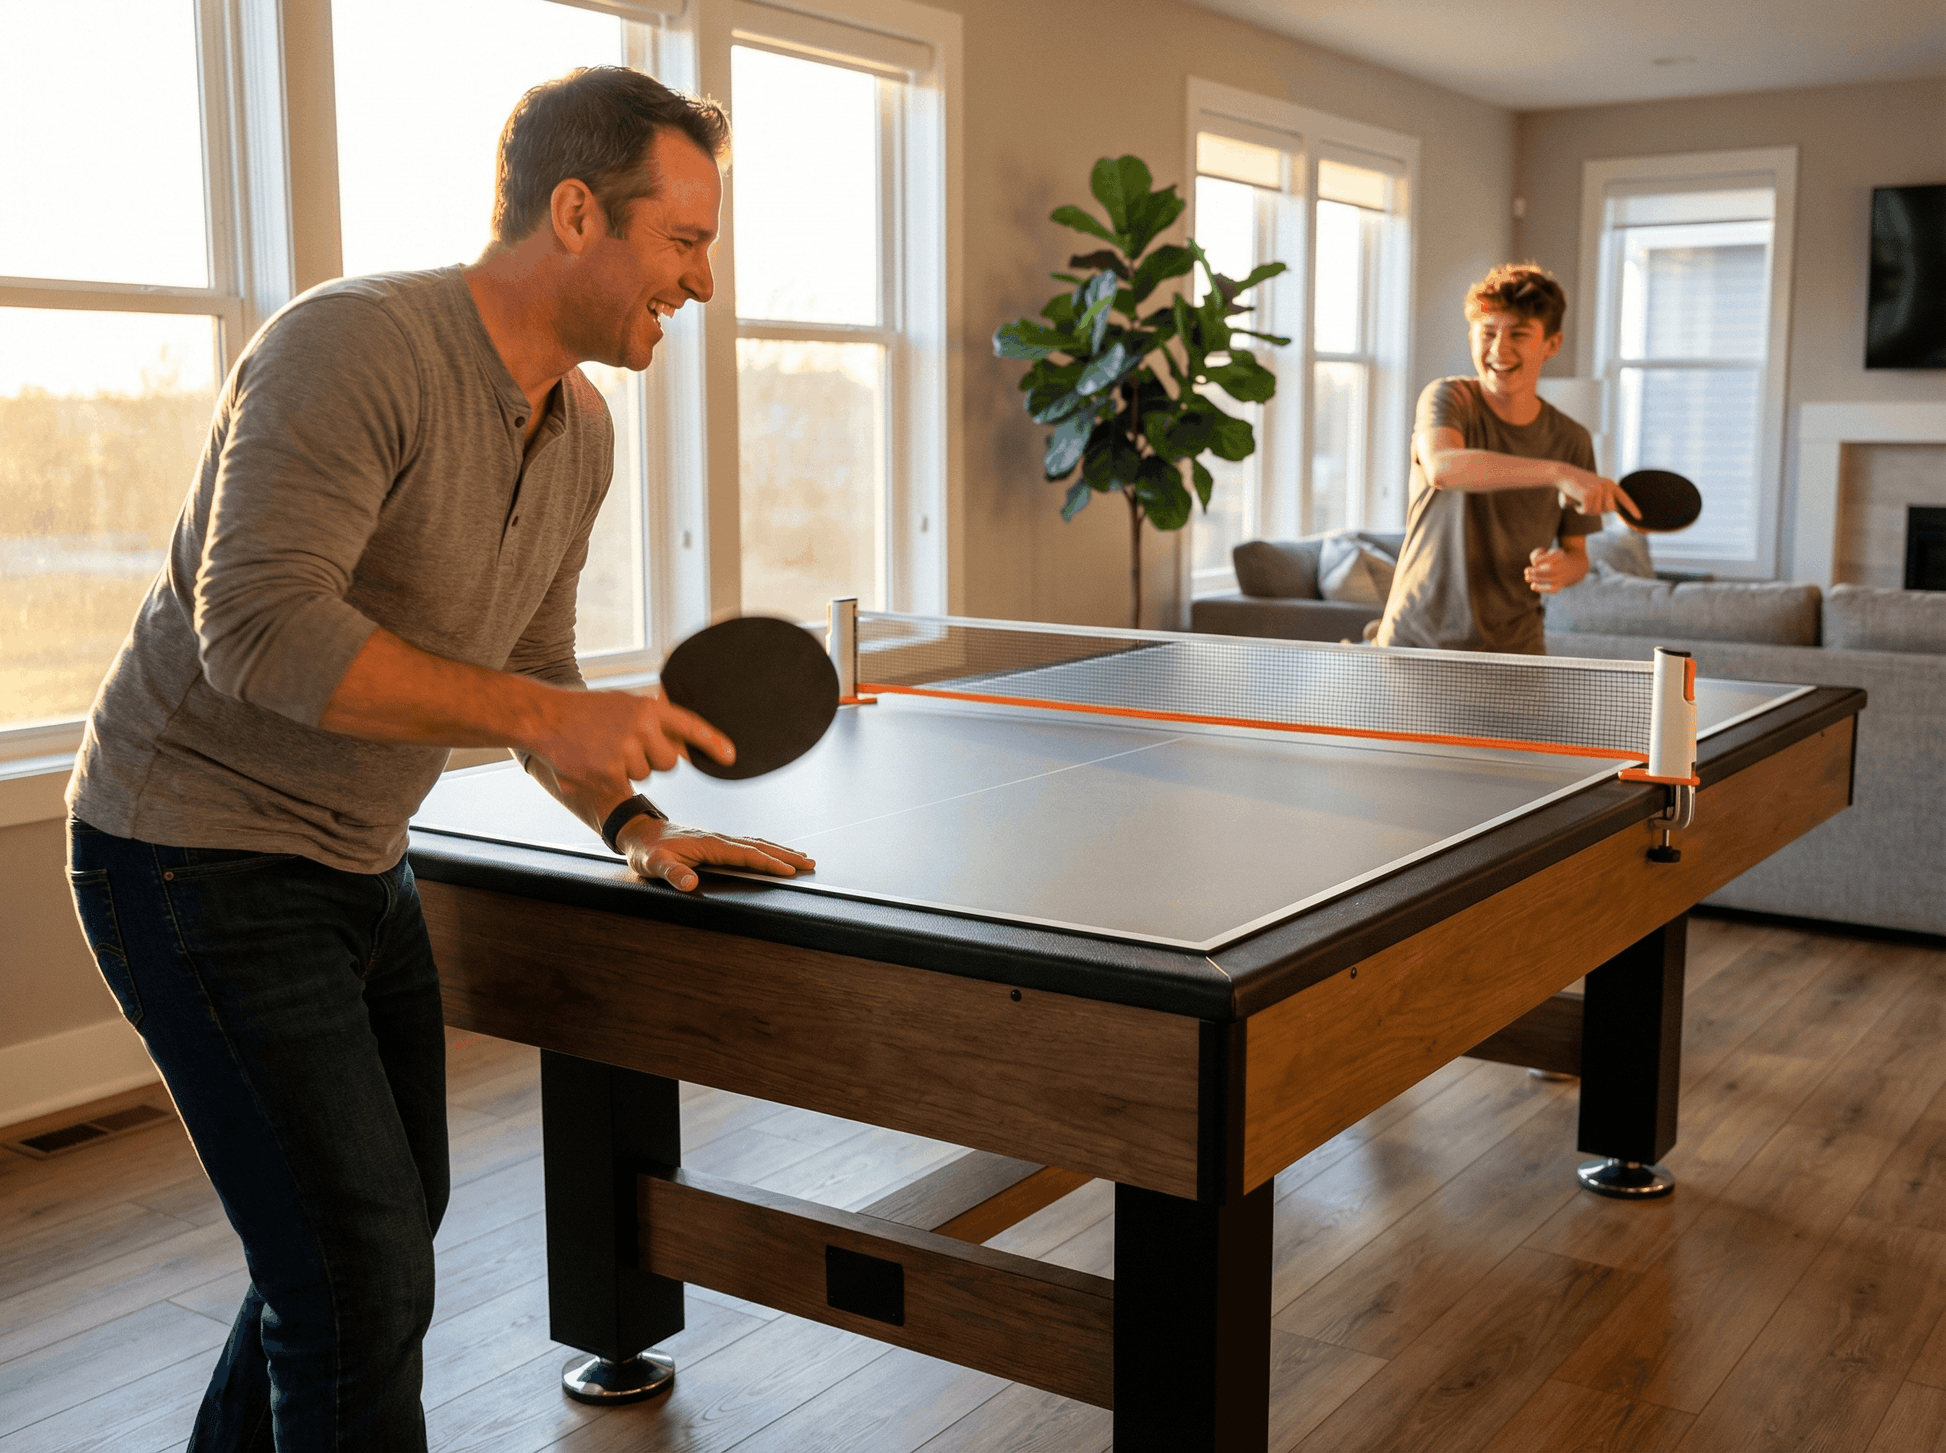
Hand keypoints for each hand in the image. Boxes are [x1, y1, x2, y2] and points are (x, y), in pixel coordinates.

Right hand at [528, 686, 732, 794]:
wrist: (546, 718)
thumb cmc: (587, 713)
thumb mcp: (625, 706)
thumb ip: (654, 724)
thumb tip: (684, 749)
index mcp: (648, 708)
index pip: (690, 726)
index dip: (712, 743)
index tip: (731, 757)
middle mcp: (641, 727)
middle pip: (669, 762)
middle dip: (653, 760)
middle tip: (624, 746)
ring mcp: (625, 751)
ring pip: (645, 775)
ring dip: (628, 769)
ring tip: (603, 750)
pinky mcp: (609, 773)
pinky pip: (625, 787)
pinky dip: (611, 781)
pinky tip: (594, 765)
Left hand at [619, 817, 815, 892]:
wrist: (638, 831)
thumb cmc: (646, 849)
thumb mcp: (652, 864)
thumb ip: (672, 873)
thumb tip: (689, 883)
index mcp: (708, 844)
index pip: (746, 854)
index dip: (768, 863)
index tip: (789, 871)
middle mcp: (718, 838)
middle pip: (758, 846)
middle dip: (785, 855)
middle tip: (810, 863)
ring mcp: (719, 839)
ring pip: (756, 844)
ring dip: (780, 850)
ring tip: (802, 858)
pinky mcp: (717, 842)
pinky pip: (748, 844)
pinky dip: (766, 848)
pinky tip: (773, 852)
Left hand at [1525, 545, 1583, 594]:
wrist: (1575, 567)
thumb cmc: (1556, 558)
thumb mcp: (1547, 552)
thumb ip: (1536, 555)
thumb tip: (1533, 564)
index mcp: (1559, 554)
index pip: (1543, 558)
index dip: (1534, 559)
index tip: (1534, 561)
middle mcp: (1563, 565)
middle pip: (1547, 569)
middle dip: (1534, 571)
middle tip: (1526, 571)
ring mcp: (1563, 576)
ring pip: (1548, 579)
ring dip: (1534, 579)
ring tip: (1527, 578)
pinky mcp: (1561, 584)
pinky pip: (1551, 589)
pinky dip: (1541, 589)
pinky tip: (1532, 586)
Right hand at [1555, 468, 1638, 521]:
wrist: (1564, 474)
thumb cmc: (1579, 484)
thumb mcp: (1595, 489)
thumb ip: (1605, 497)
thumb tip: (1614, 508)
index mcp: (1611, 484)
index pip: (1624, 498)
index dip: (1632, 508)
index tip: (1640, 517)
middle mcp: (1607, 487)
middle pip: (1608, 510)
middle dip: (1597, 510)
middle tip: (1587, 500)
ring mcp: (1598, 490)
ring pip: (1595, 512)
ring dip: (1586, 509)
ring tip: (1580, 497)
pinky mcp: (1587, 495)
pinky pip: (1586, 511)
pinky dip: (1579, 509)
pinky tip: (1575, 499)